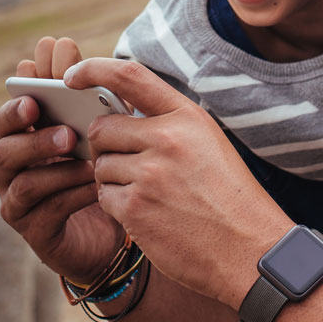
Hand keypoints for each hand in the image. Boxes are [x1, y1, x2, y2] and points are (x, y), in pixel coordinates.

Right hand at [0, 35, 123, 282]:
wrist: (112, 234)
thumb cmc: (98, 173)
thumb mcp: (95, 130)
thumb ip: (79, 94)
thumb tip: (59, 45)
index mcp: (22, 141)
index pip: (9, 116)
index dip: (18, 97)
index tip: (33, 79)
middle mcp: (11, 171)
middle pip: (4, 146)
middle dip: (27, 131)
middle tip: (54, 120)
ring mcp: (18, 202)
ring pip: (21, 180)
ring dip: (50, 163)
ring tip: (79, 151)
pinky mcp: (35, 233)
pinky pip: (45, 210)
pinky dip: (70, 193)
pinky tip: (94, 183)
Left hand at [68, 56, 291, 308]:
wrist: (250, 252)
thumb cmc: (230, 199)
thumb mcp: (208, 144)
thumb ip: (167, 125)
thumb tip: (117, 116)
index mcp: (187, 117)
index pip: (129, 76)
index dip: (93, 69)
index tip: (72, 75)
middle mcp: (166, 139)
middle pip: (101, 128)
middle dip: (105, 146)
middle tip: (126, 164)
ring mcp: (149, 175)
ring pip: (100, 165)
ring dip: (113, 179)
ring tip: (148, 194)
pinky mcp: (136, 209)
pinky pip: (104, 196)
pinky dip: (117, 206)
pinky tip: (146, 214)